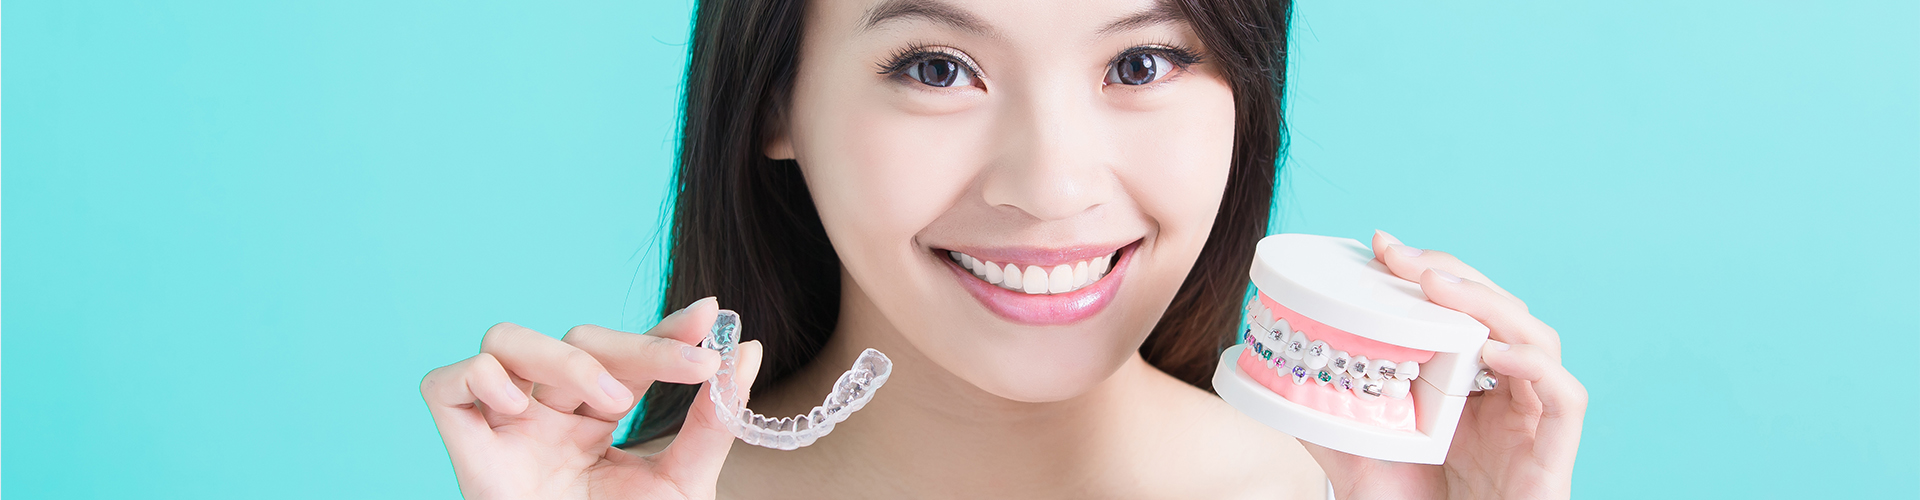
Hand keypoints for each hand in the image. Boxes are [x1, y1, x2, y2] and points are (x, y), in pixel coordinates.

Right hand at [420, 298, 763, 499]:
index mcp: (597, 417)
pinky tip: (520, 410)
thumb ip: (711, 423)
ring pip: (506, 338)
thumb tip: (744, 354)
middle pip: (577, 339)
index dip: (665, 330)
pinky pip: (447, 382)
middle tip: (690, 368)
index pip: (627, 352)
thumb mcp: (682, 484)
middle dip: (639, 345)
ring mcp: (505, 425)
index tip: (710, 317)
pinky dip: (481, 378)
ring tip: (611, 405)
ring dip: (565, 358)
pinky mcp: (466, 445)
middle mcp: (549, 413)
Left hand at [1300, 231, 1587, 499]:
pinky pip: (1565, 394)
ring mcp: (1536, 420)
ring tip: (1437, 287)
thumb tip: (1272, 377)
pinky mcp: (1555, 453)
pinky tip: (1491, 352)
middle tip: (1401, 257)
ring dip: (1490, 304)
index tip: (1381, 246)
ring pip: (1537, 338)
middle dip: (1453, 274)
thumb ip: (1329, 418)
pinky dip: (1533, 365)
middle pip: (1501, 310)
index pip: (1463, 309)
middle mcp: (1508, 394)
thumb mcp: (1363, 456)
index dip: (1430, 272)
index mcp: (1471, 386)